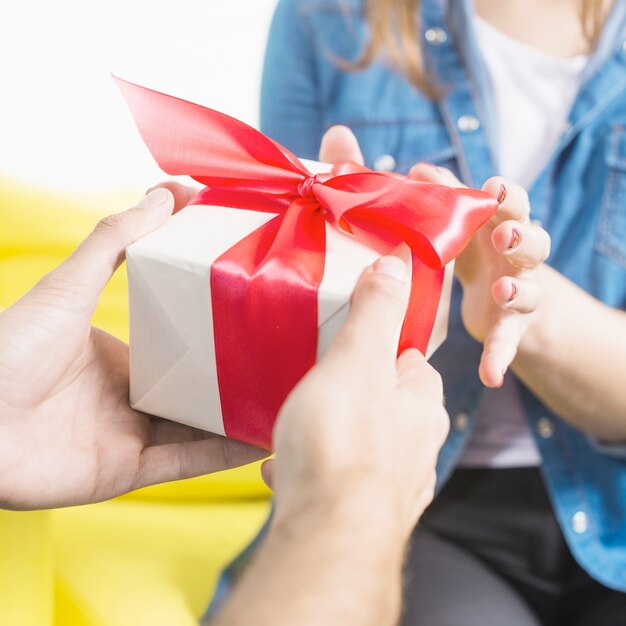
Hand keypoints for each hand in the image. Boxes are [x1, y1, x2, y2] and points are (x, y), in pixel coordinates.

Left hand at [0, 189, 265, 510]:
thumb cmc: (6, 350)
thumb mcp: (68, 287)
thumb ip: (114, 242)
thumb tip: (164, 193)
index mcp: (124, 360)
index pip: (186, 351)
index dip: (222, 340)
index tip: (262, 320)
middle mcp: (133, 399)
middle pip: (201, 393)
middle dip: (242, 382)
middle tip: (290, 362)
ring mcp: (132, 436)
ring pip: (203, 430)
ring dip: (244, 420)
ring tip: (289, 400)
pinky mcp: (127, 471)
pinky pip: (188, 463)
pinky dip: (225, 456)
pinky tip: (262, 440)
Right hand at [268, 249, 448, 536]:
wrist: (328, 536)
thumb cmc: (344, 442)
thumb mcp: (357, 359)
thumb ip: (377, 312)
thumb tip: (398, 263)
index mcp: (423, 407)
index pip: (414, 364)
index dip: (386, 347)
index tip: (359, 338)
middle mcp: (419, 449)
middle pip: (387, 406)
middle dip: (356, 392)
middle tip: (320, 379)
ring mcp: (393, 487)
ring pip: (361, 446)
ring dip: (332, 433)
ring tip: (298, 423)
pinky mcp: (362, 517)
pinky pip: (336, 482)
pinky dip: (313, 470)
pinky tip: (283, 468)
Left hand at [408, 164, 550, 386]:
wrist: (496, 294)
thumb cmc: (474, 247)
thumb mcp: (462, 223)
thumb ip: (443, 196)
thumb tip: (417, 169)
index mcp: (504, 226)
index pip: (516, 206)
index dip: (509, 197)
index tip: (494, 188)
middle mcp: (518, 258)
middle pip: (534, 243)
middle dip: (521, 237)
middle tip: (503, 236)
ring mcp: (518, 294)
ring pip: (530, 291)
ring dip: (517, 291)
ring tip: (502, 292)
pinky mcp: (509, 327)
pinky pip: (507, 342)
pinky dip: (499, 357)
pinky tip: (490, 375)